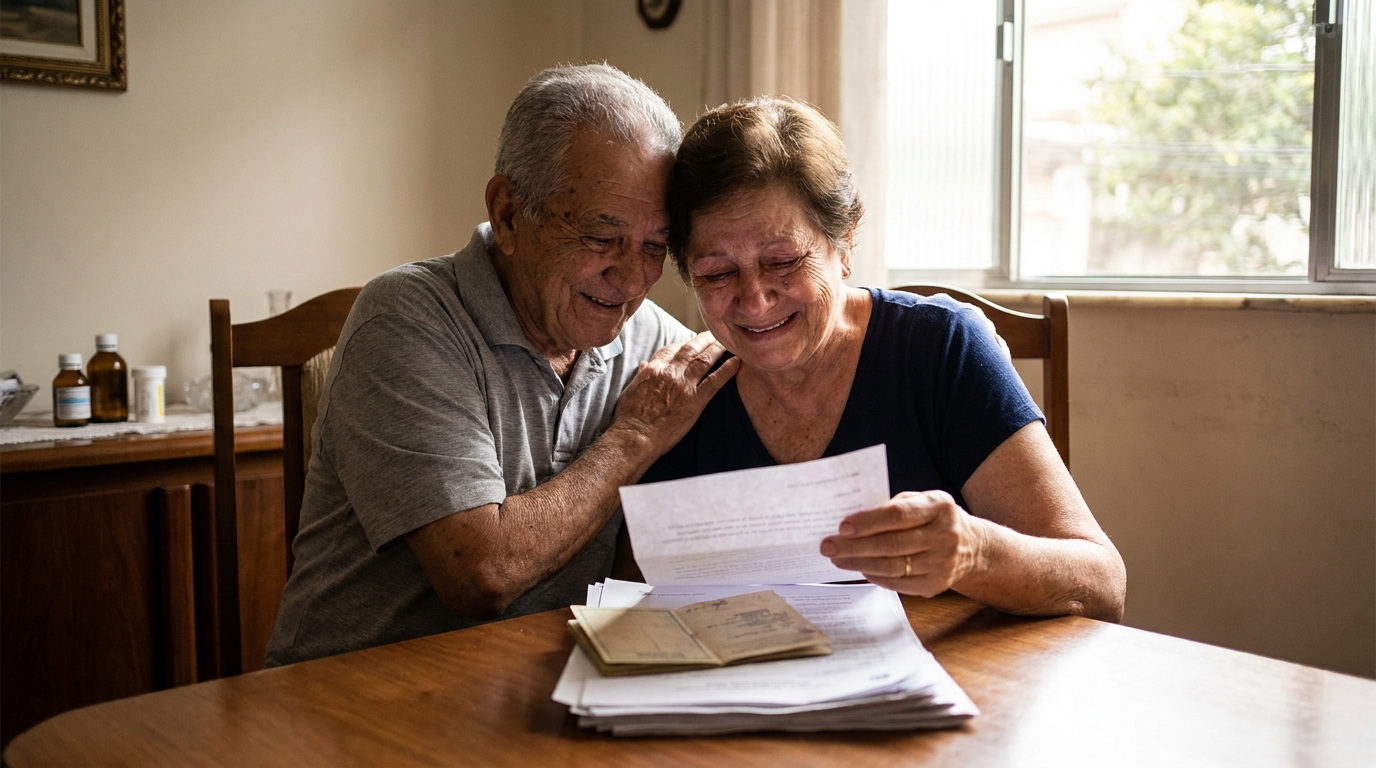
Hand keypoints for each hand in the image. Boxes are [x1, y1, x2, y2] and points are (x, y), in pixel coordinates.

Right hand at [611, 332, 740, 455]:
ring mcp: (684, 385)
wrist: (635, 436)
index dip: (683, 344)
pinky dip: (727, 369)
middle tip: (714, 334)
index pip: (671, 349)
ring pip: (704, 359)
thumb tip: (644, 364)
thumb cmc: (629, 417)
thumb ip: (641, 375)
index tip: (691, 343)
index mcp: (653, 369)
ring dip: (717, 348)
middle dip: (703, 339)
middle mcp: (670, 372)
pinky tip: (737, 361)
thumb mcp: (630, 390)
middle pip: (690, 349)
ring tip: (726, 342)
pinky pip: (715, 380)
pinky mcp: (695, 400)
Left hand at [819, 491, 986, 596]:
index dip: (868, 522)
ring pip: (892, 567)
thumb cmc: (934, 518)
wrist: (973, 546)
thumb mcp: (921, 501)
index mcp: (939, 506)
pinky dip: (875, 576)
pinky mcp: (936, 585)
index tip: (842, 527)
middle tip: (828, 546)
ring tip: (837, 558)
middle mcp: (945, 535)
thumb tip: (852, 522)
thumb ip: (892, 507)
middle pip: (892, 545)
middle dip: (854, 547)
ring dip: (859, 563)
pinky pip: (898, 583)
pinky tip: (860, 568)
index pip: (898, 515)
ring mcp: (943, 563)